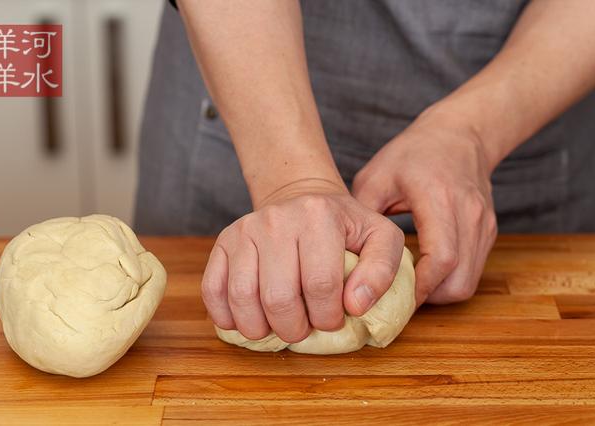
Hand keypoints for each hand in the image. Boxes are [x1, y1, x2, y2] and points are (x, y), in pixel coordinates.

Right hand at [201, 178, 404, 342]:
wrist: (303, 199)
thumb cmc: (344, 227)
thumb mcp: (380, 238)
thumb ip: (382, 271)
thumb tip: (355, 306)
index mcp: (318, 216)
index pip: (321, 286)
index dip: (329, 317)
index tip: (334, 319)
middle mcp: (276, 219)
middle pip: (279, 298)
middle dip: (294, 328)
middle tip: (304, 327)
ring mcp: (244, 229)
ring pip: (242, 298)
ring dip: (260, 328)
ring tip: (277, 327)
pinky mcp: (223, 242)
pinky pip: (213, 289)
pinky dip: (226, 316)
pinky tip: (246, 320)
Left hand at [352, 107, 497, 304]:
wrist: (460, 134)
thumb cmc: (413, 154)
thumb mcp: (376, 177)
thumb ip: (361, 217)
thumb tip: (343, 257)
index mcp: (439, 198)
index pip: (441, 258)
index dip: (418, 287)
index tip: (390, 298)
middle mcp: (469, 214)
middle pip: (459, 281)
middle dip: (427, 298)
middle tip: (395, 298)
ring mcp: (484, 225)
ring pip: (468, 282)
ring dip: (438, 293)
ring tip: (408, 287)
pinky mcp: (488, 232)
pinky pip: (472, 271)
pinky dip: (448, 280)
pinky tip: (424, 272)